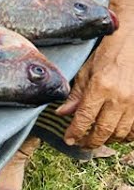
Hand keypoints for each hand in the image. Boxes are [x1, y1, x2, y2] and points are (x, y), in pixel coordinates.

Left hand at [57, 29, 133, 147]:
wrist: (132, 45)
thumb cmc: (107, 55)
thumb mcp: (86, 71)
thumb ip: (76, 95)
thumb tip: (62, 113)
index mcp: (100, 88)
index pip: (85, 118)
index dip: (76, 132)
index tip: (69, 140)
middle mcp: (119, 98)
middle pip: (104, 131)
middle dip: (90, 141)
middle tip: (81, 144)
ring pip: (121, 133)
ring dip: (108, 140)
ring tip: (96, 139)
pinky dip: (126, 136)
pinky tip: (116, 134)